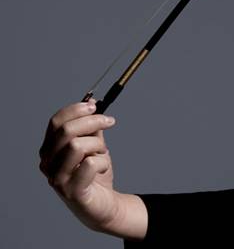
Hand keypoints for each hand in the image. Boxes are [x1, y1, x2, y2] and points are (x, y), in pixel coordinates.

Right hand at [39, 98, 121, 232]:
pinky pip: (90, 164)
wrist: (104, 204)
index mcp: (49, 150)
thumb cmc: (95, 175)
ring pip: (76, 145)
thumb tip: (91, 105)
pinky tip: (103, 167)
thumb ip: (90, 129)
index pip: (55, 122)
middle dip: (92, 121)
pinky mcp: (72, 191)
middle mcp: (47, 164)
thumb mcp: (93, 146)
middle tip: (109, 122)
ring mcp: (57, 179)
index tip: (94, 106)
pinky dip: (103, 161)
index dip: (75, 110)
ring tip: (103, 152)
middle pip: (65, 131)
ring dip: (98, 144)